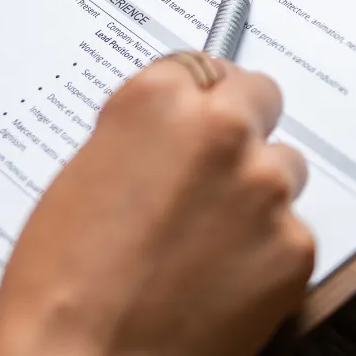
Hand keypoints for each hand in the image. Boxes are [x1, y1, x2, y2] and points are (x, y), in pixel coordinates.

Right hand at [0, 57, 315, 355]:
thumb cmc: (60, 288)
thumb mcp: (81, 180)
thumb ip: (138, 139)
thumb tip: (168, 138)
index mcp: (157, 102)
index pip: (201, 67)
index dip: (198, 100)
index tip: (196, 118)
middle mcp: (222, 130)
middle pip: (259, 96)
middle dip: (242, 126)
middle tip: (216, 170)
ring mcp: (266, 187)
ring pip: (284, 168)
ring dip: (259, 193)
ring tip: (209, 244)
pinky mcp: (295, 245)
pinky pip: (292, 233)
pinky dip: (267, 255)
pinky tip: (221, 284)